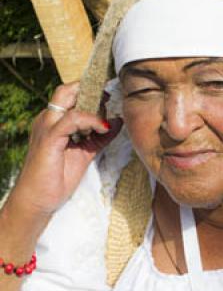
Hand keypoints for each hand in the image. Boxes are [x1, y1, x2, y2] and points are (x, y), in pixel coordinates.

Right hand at [7, 81, 121, 220]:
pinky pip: (71, 119)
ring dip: (92, 103)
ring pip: (67, 98)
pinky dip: (90, 119)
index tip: (109, 95)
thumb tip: (117, 122)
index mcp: (54, 122)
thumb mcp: (84, 153)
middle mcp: (48, 120)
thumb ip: (99, 137)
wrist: (37, 201)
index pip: (69, 95)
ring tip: (108, 112)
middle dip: (90, 88)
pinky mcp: (49, 138)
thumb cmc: (57, 179)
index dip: (89, 91)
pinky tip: (103, 126)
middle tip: (109, 96)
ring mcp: (47, 127)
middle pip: (66, 90)